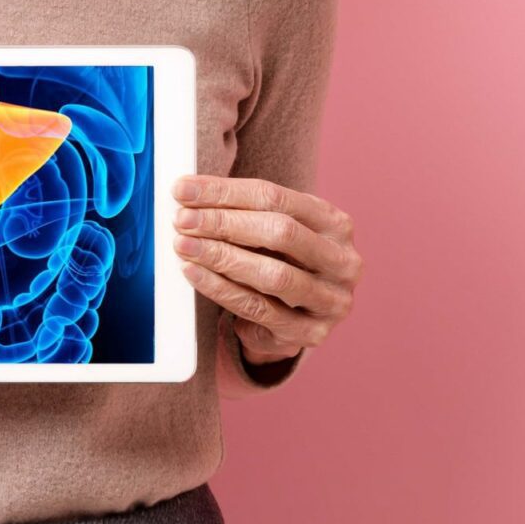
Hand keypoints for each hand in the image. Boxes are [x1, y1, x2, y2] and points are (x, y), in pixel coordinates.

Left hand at [171, 174, 360, 365]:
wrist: (297, 318)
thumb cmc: (281, 262)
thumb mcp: (273, 231)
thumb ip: (242, 210)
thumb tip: (187, 193)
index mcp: (335, 223)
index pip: (275, 197)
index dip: (225, 192)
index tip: (184, 190)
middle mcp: (343, 261)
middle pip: (279, 232)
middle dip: (223, 223)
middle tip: (182, 220)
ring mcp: (331, 300)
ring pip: (273, 274)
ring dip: (221, 257)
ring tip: (184, 246)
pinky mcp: (311, 332)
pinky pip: (259, 309)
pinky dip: (221, 289)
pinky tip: (194, 274)